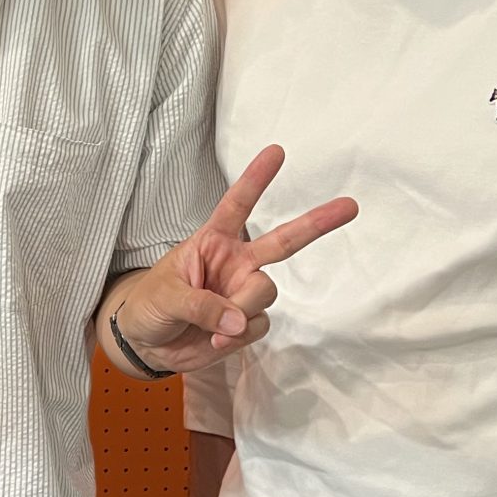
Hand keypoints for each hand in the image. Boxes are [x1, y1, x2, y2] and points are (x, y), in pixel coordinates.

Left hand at [119, 145, 356, 373]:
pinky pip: (259, 325)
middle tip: (349, 205)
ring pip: (266, 292)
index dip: (256, 179)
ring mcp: (243, 293)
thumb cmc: (148, 305)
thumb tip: (237, 321)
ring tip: (213, 327)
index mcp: (212, 242)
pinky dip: (238, 337)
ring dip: (242, 308)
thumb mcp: (166, 297)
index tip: (276, 152)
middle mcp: (235, 263)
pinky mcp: (246, 324)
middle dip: (316, 223)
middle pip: (283, 241)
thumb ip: (201, 306)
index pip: (237, 205)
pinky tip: (216, 341)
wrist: (147, 344)